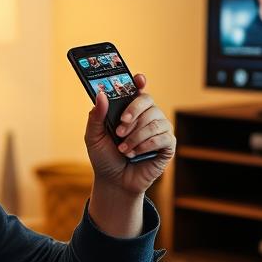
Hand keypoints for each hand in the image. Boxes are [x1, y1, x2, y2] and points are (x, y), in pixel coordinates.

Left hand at [83, 74, 174, 196]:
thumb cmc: (104, 157)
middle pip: (148, 101)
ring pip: (155, 121)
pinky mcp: (167, 145)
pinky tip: (135, 153)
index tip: (139, 79)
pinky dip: (146, 145)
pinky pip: (163, 137)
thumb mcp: (94, 136)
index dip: (140, 82)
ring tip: (123, 149)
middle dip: (133, 113)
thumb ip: (97, 115)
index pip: (138, 89)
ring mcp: (159, 129)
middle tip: (120, 129)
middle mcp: (147, 116)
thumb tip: (101, 94)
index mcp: (129, 110)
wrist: (114, 181)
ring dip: (136, 136)